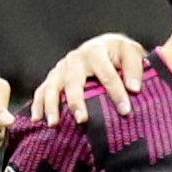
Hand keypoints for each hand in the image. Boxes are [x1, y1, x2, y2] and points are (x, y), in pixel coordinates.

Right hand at [29, 34, 151, 124]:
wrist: (103, 47)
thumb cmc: (118, 53)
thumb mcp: (131, 52)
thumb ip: (134, 68)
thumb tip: (134, 88)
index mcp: (95, 51)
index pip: (107, 75)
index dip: (117, 93)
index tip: (125, 111)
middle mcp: (75, 59)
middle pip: (73, 82)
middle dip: (77, 102)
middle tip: (82, 120)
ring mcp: (60, 68)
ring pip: (52, 88)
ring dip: (52, 106)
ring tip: (54, 124)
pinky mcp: (52, 77)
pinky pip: (41, 91)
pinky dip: (38, 105)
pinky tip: (38, 120)